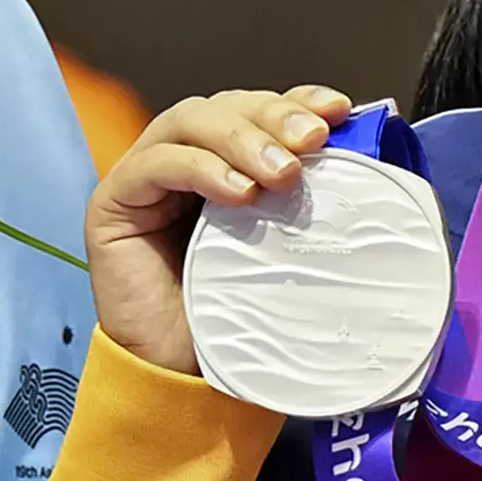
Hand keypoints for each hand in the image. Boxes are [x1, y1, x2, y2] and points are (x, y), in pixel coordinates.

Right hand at [87, 84, 350, 373]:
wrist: (186, 380)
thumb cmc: (239, 318)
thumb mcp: (287, 251)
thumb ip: (308, 205)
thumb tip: (368, 168)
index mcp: (226, 164)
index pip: (258, 110)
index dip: (295, 100)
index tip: (338, 110)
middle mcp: (184, 160)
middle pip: (226, 106)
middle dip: (273, 116)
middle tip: (313, 142)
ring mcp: (145, 177)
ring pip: (191, 121)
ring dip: (243, 138)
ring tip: (283, 172)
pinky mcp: (113, 202)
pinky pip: (156, 164)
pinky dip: (201, 167)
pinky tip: (238, 191)